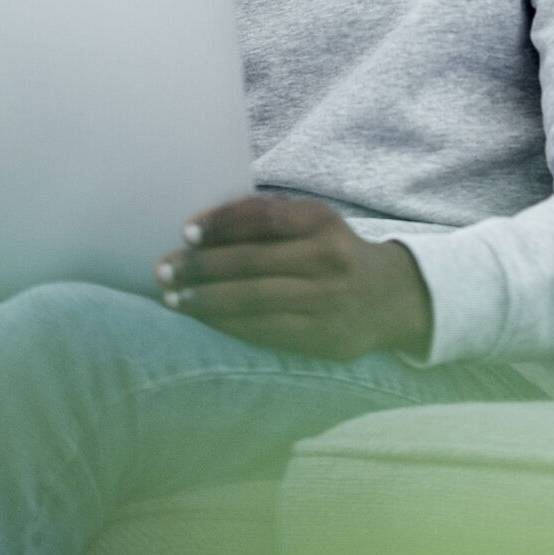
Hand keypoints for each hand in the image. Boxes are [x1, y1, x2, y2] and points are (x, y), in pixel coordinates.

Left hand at [155, 196, 432, 360]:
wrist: (390, 297)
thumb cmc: (333, 252)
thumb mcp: (314, 223)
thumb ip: (269, 219)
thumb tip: (201, 228)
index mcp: (321, 221)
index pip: (263, 218)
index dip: (221, 224)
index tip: (186, 233)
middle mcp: (327, 258)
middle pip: (252, 261)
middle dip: (201, 267)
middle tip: (163, 270)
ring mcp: (326, 300)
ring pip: (254, 299)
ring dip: (206, 300)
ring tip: (173, 299)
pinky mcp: (322, 336)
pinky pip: (265, 330)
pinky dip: (228, 325)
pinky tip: (204, 320)